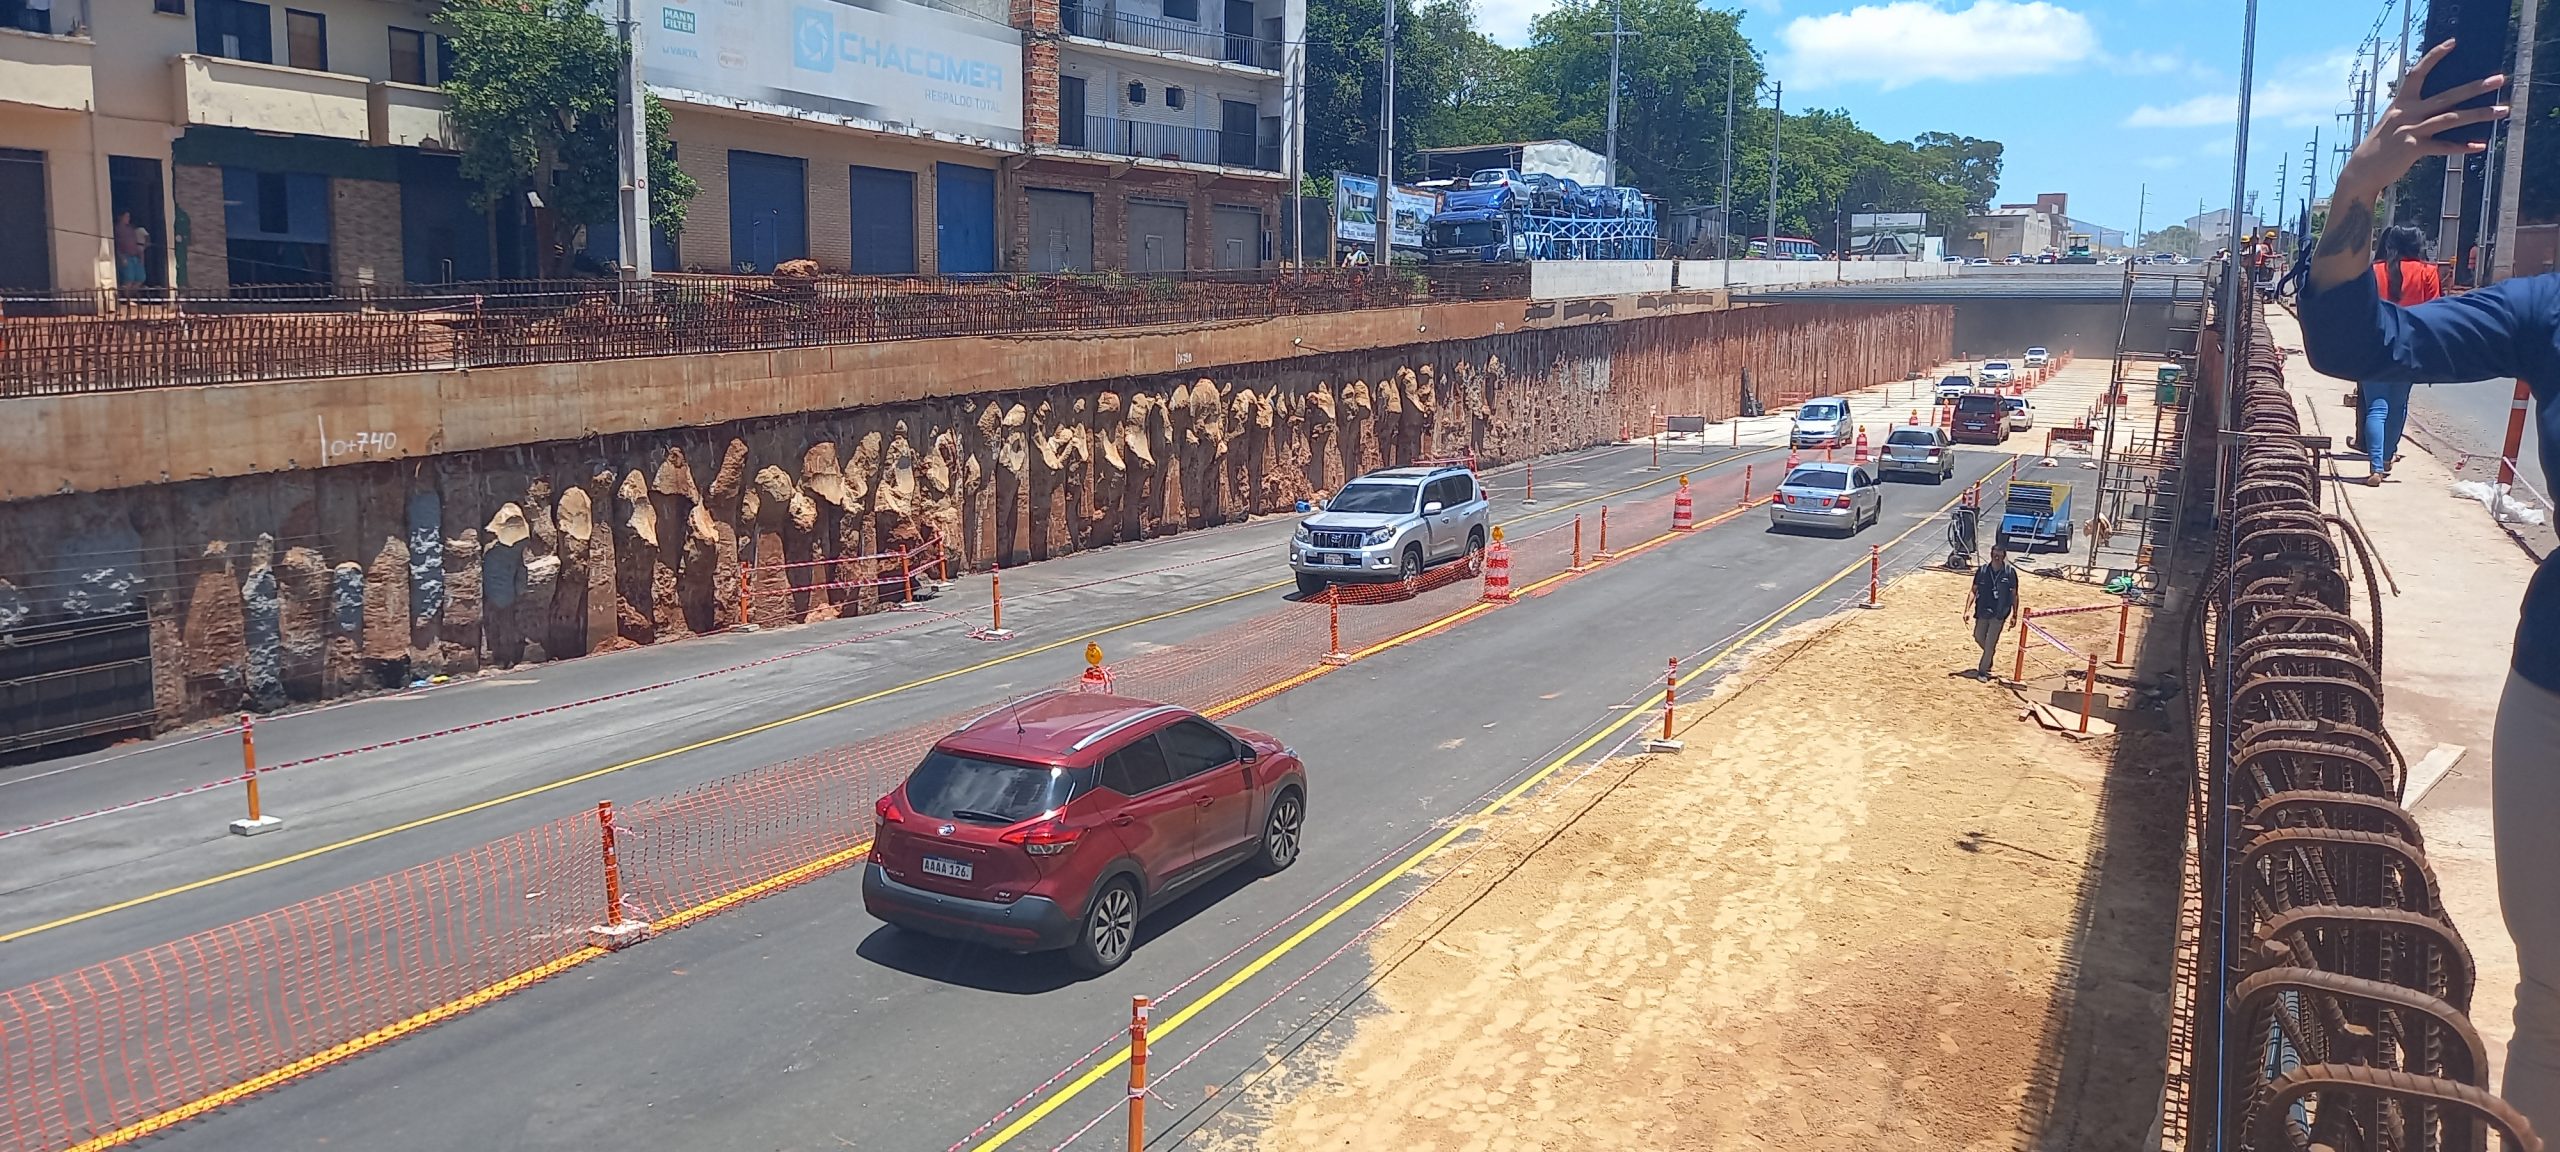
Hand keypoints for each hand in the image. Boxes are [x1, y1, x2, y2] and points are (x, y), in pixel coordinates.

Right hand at [2339, 41, 2508, 196]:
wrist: (2362, 170)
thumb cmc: (2382, 146)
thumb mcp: (2394, 123)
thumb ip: (2415, 112)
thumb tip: (2445, 106)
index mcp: (2402, 104)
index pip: (2418, 74)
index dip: (2434, 57)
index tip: (2452, 43)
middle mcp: (2407, 113)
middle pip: (2447, 96)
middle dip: (2475, 87)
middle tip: (2499, 79)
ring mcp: (2411, 130)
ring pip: (2451, 119)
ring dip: (2479, 114)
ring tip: (2502, 111)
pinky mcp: (2413, 148)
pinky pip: (2443, 147)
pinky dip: (2463, 147)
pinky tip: (2480, 146)